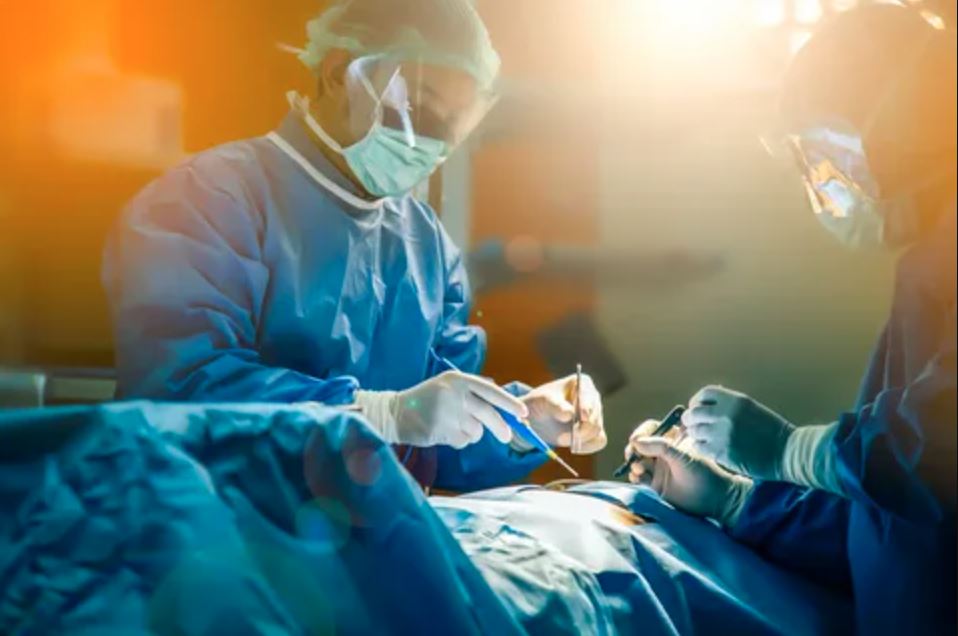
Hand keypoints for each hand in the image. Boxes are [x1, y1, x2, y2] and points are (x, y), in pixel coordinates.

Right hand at [355, 372, 526, 448]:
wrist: (395, 412)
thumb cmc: (427, 400)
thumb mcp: (449, 386)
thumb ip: (474, 393)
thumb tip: (506, 408)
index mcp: (459, 380)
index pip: (491, 392)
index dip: (509, 403)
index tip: (523, 413)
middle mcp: (454, 394)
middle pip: (488, 414)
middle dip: (501, 428)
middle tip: (507, 436)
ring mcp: (446, 413)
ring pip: (476, 431)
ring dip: (470, 434)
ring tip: (452, 426)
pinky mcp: (439, 430)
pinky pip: (461, 441)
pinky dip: (457, 441)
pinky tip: (443, 432)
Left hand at [522, 373, 606, 453]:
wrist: (538, 418)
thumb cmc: (540, 404)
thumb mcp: (542, 402)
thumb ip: (555, 406)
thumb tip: (569, 414)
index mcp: (582, 383)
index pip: (588, 396)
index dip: (586, 406)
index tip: (582, 417)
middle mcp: (593, 397)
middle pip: (595, 416)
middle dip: (581, 428)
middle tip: (564, 437)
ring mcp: (597, 414)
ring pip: (597, 430)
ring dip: (580, 438)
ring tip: (562, 439)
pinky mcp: (596, 430)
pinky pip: (599, 441)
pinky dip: (587, 446)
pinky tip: (574, 447)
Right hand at [626, 419, 752, 525]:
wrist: (712, 500)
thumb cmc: (703, 474)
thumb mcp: (683, 456)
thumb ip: (660, 446)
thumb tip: (635, 441)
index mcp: (674, 440)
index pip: (653, 429)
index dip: (643, 432)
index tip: (636, 439)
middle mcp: (664, 453)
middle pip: (641, 444)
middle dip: (633, 448)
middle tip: (632, 454)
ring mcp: (659, 469)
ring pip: (637, 460)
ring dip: (634, 462)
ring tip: (639, 469)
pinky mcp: (655, 485)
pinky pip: (638, 477)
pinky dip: (634, 476)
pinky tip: (638, 478)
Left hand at [681, 385, 795, 480]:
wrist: (788, 452)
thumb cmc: (773, 431)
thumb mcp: (751, 409)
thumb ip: (729, 405)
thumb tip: (706, 405)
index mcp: (735, 400)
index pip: (704, 394)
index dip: (697, 401)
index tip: (698, 408)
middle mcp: (726, 414)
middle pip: (694, 412)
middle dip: (691, 419)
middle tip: (693, 425)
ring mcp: (722, 434)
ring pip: (694, 431)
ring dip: (695, 434)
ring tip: (703, 438)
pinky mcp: (722, 452)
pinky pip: (699, 447)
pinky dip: (700, 448)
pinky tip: (708, 449)